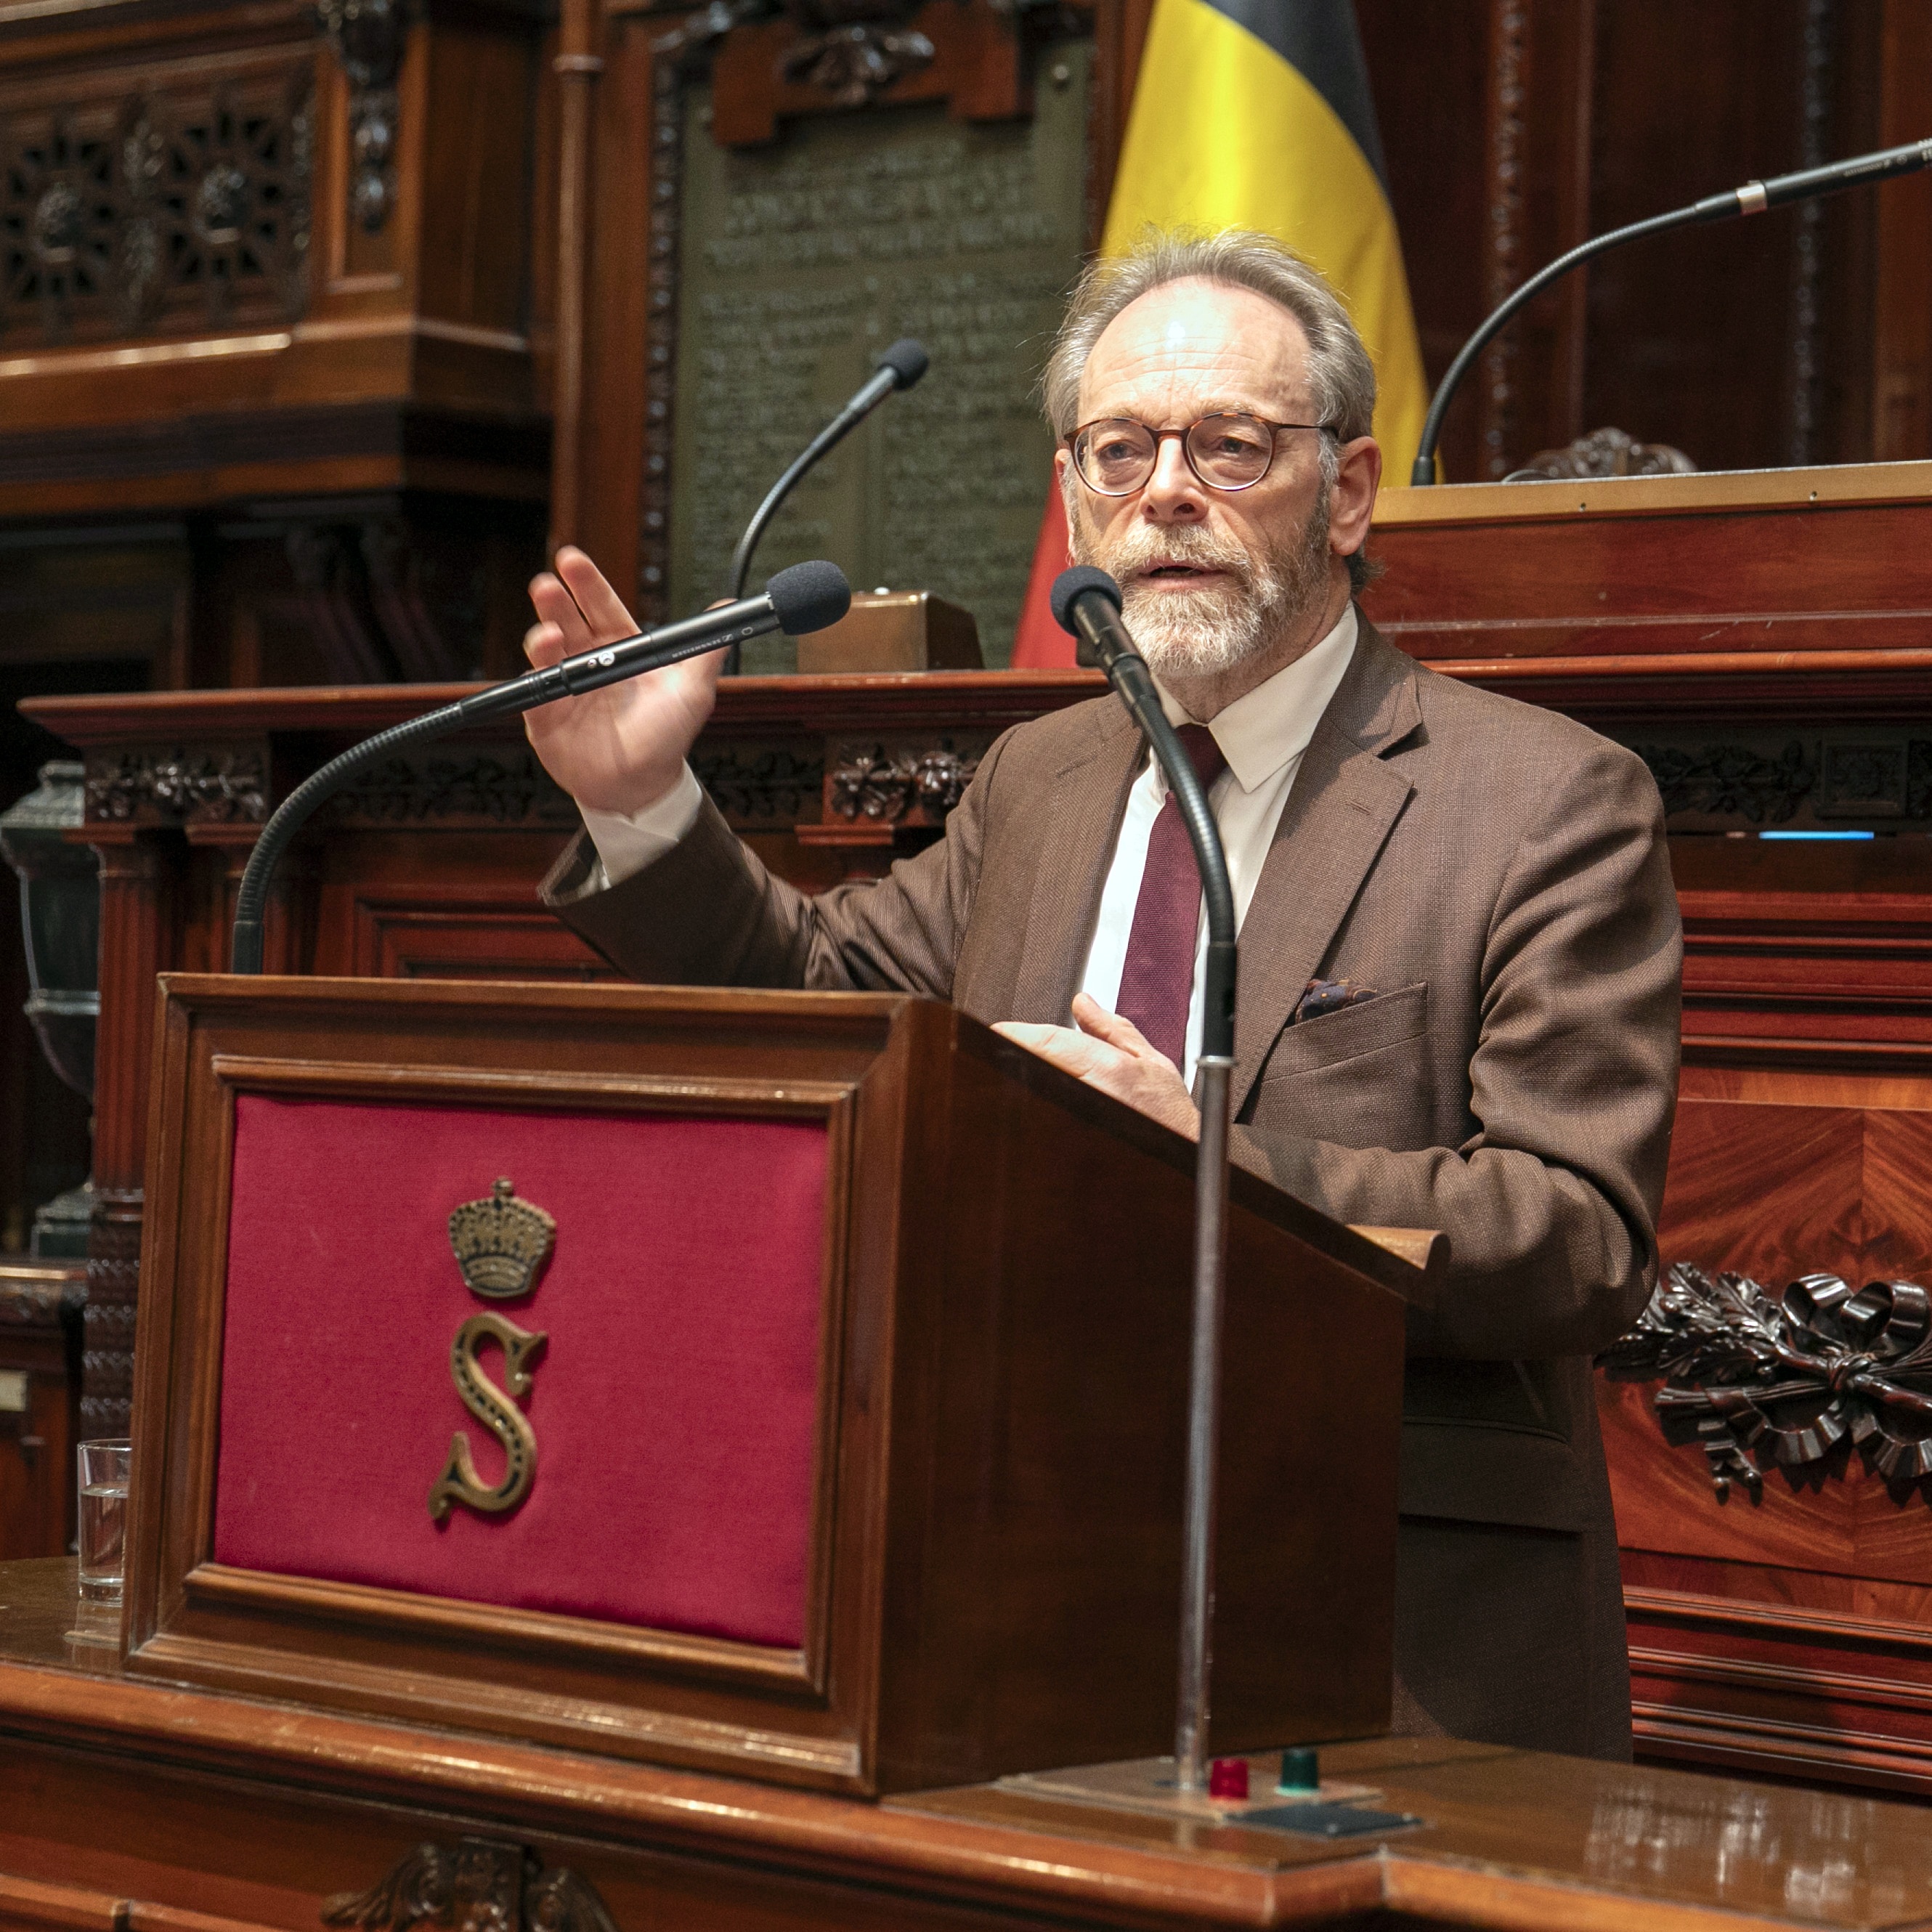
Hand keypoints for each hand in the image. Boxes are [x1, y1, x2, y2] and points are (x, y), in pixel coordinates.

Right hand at [521, 547, 723, 816]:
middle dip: (554, 600)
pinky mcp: (546, 716)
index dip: (586, 583)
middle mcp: (589, 662)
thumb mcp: (692, 692)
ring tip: (549, 634)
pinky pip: (535, 694)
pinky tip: (540, 670)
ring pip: (546, 652)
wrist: (642, 786)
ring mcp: (565, 687)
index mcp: (620, 649)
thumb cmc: (666, 736)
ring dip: (542, 637)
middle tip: (547, 584)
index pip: (599, 606)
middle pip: (566, 620)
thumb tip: (729, 609)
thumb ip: (706, 651)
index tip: (571, 559)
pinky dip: (534, 680)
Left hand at [994, 993, 1199, 1138]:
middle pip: (1031, 1069)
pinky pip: (1044, 1119)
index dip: (1015, 1034)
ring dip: (1022, 1082)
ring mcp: (1079, 1121)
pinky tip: (1038, 1100)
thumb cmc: (1169, 1116)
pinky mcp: (1071, 1147)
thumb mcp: (1149, 1060)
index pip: (1045, 1043)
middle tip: (1004, 1051)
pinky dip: (1036, 1105)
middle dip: (1014, 1057)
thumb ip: (1110, 1029)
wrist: (1185, 1156)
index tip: (999, 1030)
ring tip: (1018, 1074)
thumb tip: (1082, 1004)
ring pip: (1033, 1096)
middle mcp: (1089, 1096)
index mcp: (1107, 1070)